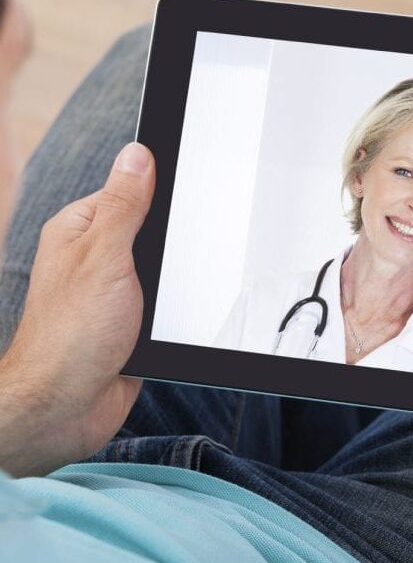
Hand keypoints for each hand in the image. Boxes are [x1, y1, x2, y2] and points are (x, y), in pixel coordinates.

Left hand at [0, 143, 154, 476]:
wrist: (68, 406)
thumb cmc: (72, 334)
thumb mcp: (105, 256)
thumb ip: (124, 206)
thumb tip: (137, 155)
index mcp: (80, 230)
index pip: (128, 190)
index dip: (160, 188)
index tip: (193, 187)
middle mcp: (97, 257)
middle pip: (150, 228)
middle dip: (172, 240)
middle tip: (182, 251)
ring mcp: (115, 289)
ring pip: (162, 267)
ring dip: (176, 277)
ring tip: (175, 288)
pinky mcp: (132, 319)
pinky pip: (165, 299)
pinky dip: (176, 304)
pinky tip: (179, 311)